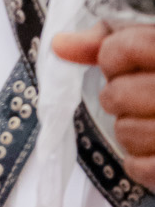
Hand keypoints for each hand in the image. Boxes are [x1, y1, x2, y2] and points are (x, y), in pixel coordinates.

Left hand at [53, 21, 154, 186]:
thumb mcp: (149, 44)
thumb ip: (107, 39)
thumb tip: (60, 45)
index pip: (121, 48)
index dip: (111, 58)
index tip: (124, 65)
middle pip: (116, 94)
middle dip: (117, 97)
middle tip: (139, 97)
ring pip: (124, 132)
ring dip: (130, 129)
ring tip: (152, 122)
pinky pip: (138, 167)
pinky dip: (140, 162)